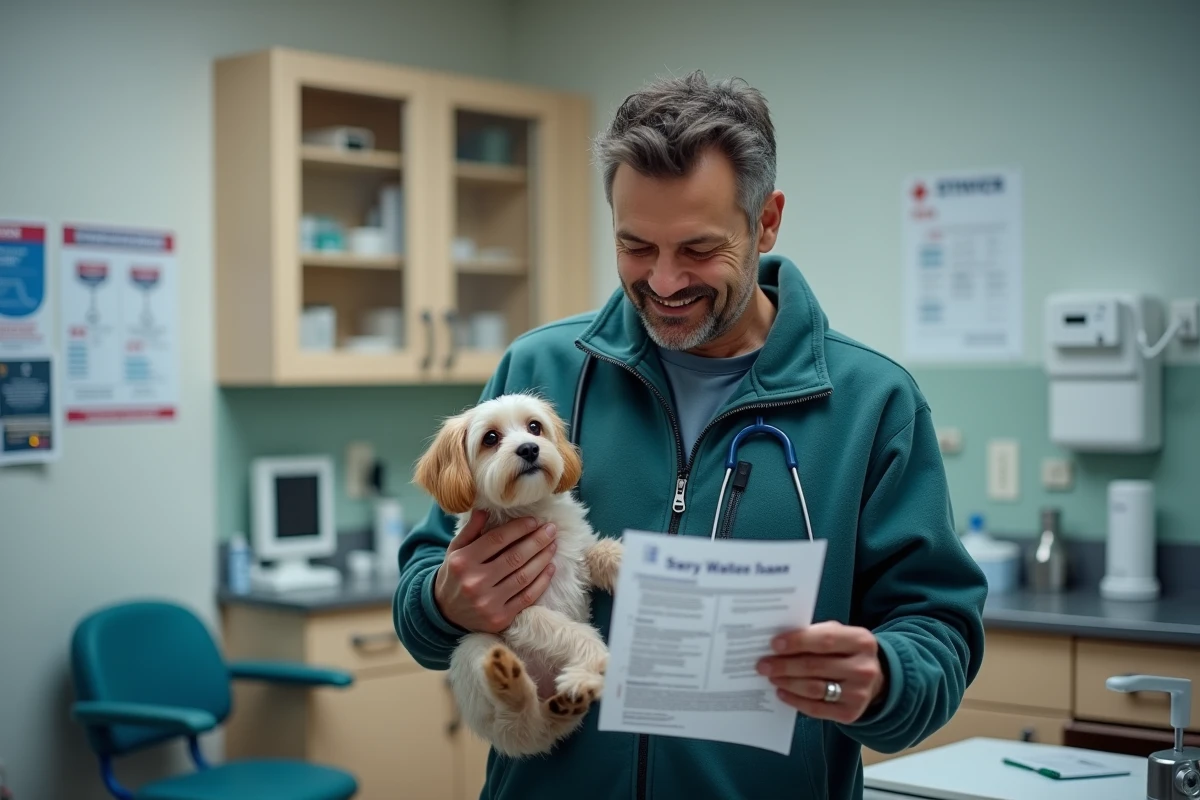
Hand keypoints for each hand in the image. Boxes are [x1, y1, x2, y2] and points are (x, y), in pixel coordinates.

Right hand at [434, 511, 556, 632]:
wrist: (445, 612)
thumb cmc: (454, 575)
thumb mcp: (455, 550)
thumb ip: (471, 530)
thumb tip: (485, 508)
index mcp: (463, 562)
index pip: (497, 540)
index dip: (519, 528)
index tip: (535, 521)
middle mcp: (474, 582)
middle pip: (515, 557)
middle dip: (537, 541)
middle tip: (551, 529)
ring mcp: (488, 603)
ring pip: (524, 576)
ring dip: (543, 559)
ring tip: (552, 545)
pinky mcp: (500, 618)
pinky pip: (527, 597)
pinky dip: (542, 581)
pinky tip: (550, 568)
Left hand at [756, 621, 884, 723]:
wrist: (876, 680)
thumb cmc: (846, 652)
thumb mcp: (840, 635)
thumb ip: (815, 635)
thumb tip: (778, 643)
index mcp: (861, 641)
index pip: (825, 640)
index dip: (797, 642)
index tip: (774, 645)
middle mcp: (864, 668)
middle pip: (815, 666)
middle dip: (784, 665)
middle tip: (763, 665)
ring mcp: (859, 693)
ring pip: (814, 689)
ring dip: (787, 683)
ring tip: (770, 677)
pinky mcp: (851, 714)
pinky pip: (816, 709)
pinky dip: (795, 701)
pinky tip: (782, 693)